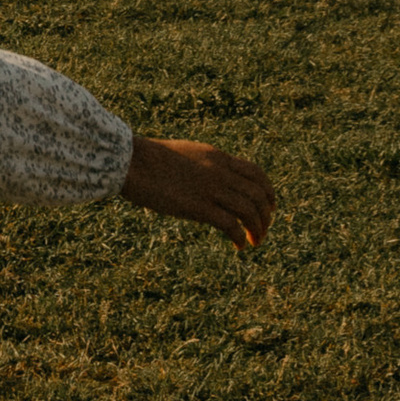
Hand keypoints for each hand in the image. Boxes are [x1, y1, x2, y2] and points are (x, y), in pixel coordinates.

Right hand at [121, 134, 275, 250]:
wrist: (130, 161)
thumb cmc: (149, 159)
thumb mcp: (185, 155)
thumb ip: (203, 165)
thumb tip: (206, 179)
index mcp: (217, 157)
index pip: (257, 173)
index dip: (268, 192)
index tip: (269, 207)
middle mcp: (220, 172)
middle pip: (259, 195)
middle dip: (266, 216)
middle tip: (262, 231)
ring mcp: (211, 189)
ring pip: (250, 212)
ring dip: (258, 230)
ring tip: (254, 241)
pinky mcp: (199, 207)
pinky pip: (232, 225)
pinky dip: (240, 238)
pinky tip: (238, 246)